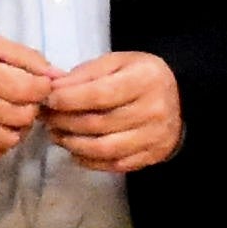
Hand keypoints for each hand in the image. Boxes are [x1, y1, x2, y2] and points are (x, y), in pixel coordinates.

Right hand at [0, 34, 54, 161]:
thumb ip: (28, 58)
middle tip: (24, 100)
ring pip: (10, 139)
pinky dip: (0, 142)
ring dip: (18, 128)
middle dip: (31, 109)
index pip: (27, 89)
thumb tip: (58, 77)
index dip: (42, 89)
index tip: (39, 85)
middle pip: (22, 117)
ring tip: (9, 114)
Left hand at [37, 50, 182, 172]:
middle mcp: (154, 110)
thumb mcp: (117, 63)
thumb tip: (53, 87)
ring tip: (56, 135)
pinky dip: (89, 160)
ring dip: (73, 144)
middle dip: (65, 122)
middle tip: (46, 118)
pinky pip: (114, 164)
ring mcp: (154, 137)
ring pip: (104, 148)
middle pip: (99, 123)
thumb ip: (86, 73)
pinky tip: (75, 150)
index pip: (100, 94)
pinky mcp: (151, 157)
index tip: (49, 100)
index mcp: (145, 79)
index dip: (70, 99)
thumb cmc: (140, 77)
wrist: (180, 101)